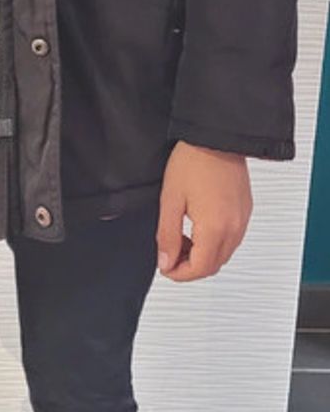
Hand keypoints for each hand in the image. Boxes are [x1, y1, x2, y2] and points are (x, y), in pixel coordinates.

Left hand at [156, 141, 252, 281]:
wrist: (216, 137)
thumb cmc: (194, 161)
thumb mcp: (170, 200)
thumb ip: (167, 235)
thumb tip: (166, 261)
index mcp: (215, 228)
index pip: (199, 269)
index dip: (179, 274)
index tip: (165, 266)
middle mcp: (234, 227)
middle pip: (213, 266)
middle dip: (190, 266)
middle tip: (170, 253)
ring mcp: (242, 219)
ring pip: (223, 254)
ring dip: (202, 255)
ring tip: (181, 237)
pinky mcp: (245, 210)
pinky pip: (231, 239)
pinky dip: (214, 242)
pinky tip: (197, 227)